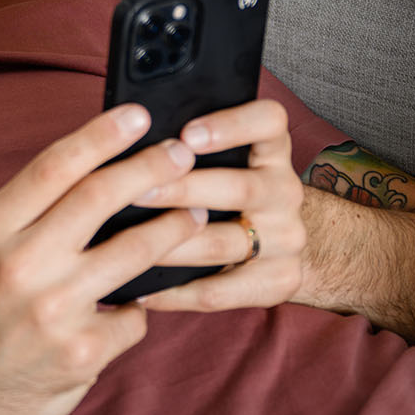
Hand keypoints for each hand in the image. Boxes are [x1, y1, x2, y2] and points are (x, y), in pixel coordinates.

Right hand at [0, 105, 206, 414]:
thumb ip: (35, 210)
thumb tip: (99, 162)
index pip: (54, 166)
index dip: (100, 136)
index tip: (136, 115)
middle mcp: (22, 262)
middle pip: (99, 198)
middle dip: (149, 167)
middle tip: (182, 152)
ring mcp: (54, 308)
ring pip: (133, 251)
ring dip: (173, 226)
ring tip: (196, 212)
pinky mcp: (84, 350)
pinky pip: (134, 312)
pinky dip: (141, 304)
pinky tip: (142, 299)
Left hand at [130, 97, 304, 312]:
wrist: (281, 235)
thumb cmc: (229, 180)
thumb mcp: (227, 151)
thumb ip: (190, 142)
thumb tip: (126, 132)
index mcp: (272, 148)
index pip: (269, 122)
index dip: (231, 125)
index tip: (187, 133)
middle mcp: (285, 190)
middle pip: (238, 188)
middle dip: (181, 189)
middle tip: (134, 191)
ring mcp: (287, 238)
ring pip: (223, 243)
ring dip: (171, 243)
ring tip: (127, 241)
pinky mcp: (281, 281)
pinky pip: (223, 291)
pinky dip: (178, 292)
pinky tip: (143, 290)